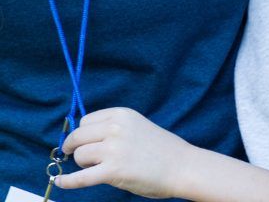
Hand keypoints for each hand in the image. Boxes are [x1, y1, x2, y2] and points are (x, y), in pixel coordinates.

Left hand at [59, 108, 185, 196]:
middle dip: (74, 147)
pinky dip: (67, 181)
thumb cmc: (160, 148)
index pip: (86, 120)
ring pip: (80, 155)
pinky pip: (81, 177)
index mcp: (122, 114)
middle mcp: (116, 128)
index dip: (82, 133)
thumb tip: (83, 137)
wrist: (181, 165)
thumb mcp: (136, 126)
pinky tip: (59, 181)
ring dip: (82, 164)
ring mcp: (114, 149)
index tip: (82, 142)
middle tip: (74, 156)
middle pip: (78, 136)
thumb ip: (113, 128)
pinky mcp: (113, 171)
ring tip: (95, 168)